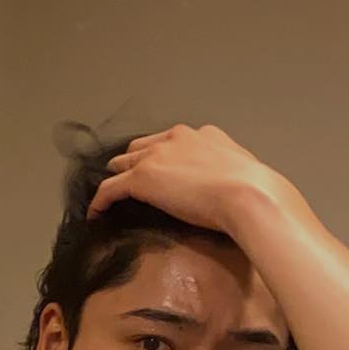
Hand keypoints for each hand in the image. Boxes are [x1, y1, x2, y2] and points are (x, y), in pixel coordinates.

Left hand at [85, 122, 293, 235]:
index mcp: (202, 135)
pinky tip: (95, 214)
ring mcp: (157, 156)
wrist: (247, 195)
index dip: (159, 157)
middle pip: (142, 148)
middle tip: (125, 182)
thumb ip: (225, 176)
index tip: (157, 172)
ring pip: (122, 164)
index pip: (170, 142)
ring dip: (115, 178)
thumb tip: (228, 191)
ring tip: (107, 197)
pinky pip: (109, 189)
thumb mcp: (240, 174)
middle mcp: (176, 138)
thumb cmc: (253, 191)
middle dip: (132, 163)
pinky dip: (99, 201)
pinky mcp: (141, 178)